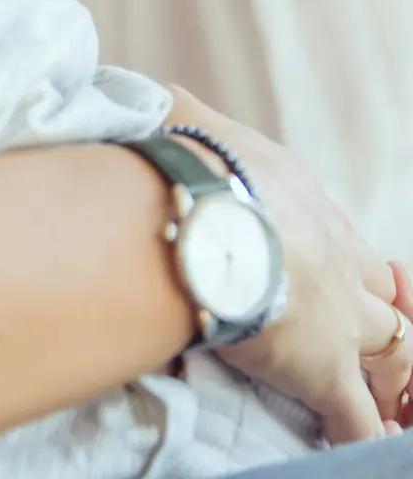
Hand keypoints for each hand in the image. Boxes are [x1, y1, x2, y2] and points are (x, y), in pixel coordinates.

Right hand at [167, 88, 411, 444]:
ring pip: (391, 352)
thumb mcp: (183, 116)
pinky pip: (356, 418)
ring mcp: (338, 318)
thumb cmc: (188, 160)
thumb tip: (151, 98)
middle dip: (373, 314)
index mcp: (307, 204)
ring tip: (381, 397)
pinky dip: (361, 432)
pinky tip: (362, 441)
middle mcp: (336, 261)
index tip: (327, 271)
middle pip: (379, 294)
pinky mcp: (322, 369)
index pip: (342, 238)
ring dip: (386, 373)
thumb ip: (177, 113)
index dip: (339, 259)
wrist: (201, 211)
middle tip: (357, 334)